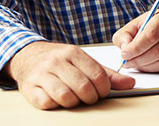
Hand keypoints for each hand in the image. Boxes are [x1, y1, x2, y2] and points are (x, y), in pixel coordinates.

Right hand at [3, 41, 134, 109]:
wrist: (28, 55)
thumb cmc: (60, 61)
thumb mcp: (83, 62)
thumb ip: (107, 74)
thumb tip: (130, 83)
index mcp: (73, 52)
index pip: (97, 75)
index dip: (103, 89)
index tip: (102, 92)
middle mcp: (57, 61)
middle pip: (83, 87)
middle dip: (90, 98)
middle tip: (88, 97)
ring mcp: (42, 74)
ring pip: (65, 96)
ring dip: (73, 102)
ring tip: (73, 98)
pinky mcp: (29, 87)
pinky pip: (47, 103)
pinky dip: (55, 104)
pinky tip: (56, 98)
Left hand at [112, 9, 158, 71]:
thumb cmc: (151, 25)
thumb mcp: (135, 24)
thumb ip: (124, 34)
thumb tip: (124, 48)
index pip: (151, 35)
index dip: (136, 47)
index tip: (124, 54)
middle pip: (157, 50)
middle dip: (138, 59)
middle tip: (126, 62)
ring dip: (144, 66)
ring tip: (133, 63)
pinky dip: (151, 69)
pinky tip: (143, 65)